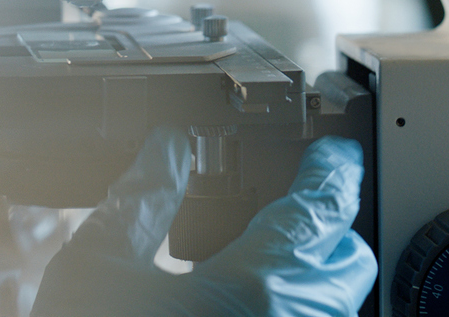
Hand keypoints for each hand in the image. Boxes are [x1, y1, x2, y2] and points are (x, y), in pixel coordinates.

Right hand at [33, 130, 375, 316]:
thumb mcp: (99, 263)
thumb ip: (142, 197)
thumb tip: (168, 147)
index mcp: (252, 285)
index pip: (319, 208)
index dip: (333, 170)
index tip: (335, 153)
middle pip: (349, 262)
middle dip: (328, 230)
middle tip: (290, 211)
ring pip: (336, 308)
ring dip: (312, 280)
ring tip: (261, 266)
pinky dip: (293, 311)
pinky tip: (244, 310)